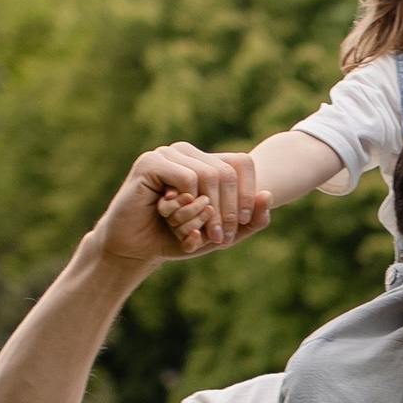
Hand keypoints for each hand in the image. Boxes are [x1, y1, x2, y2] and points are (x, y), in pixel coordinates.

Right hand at [95, 145, 271, 274]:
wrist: (134, 250)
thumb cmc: (175, 239)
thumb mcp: (220, 234)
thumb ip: (249, 221)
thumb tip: (268, 196)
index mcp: (204, 162)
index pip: (243, 163)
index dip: (247, 194)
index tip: (240, 224)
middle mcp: (187, 152)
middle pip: (227, 172)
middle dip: (228, 210)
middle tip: (219, 239)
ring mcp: (168, 153)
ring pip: (209, 175)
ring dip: (206, 212)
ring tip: (193, 232)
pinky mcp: (150, 162)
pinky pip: (187, 178)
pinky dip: (186, 204)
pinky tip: (170, 216)